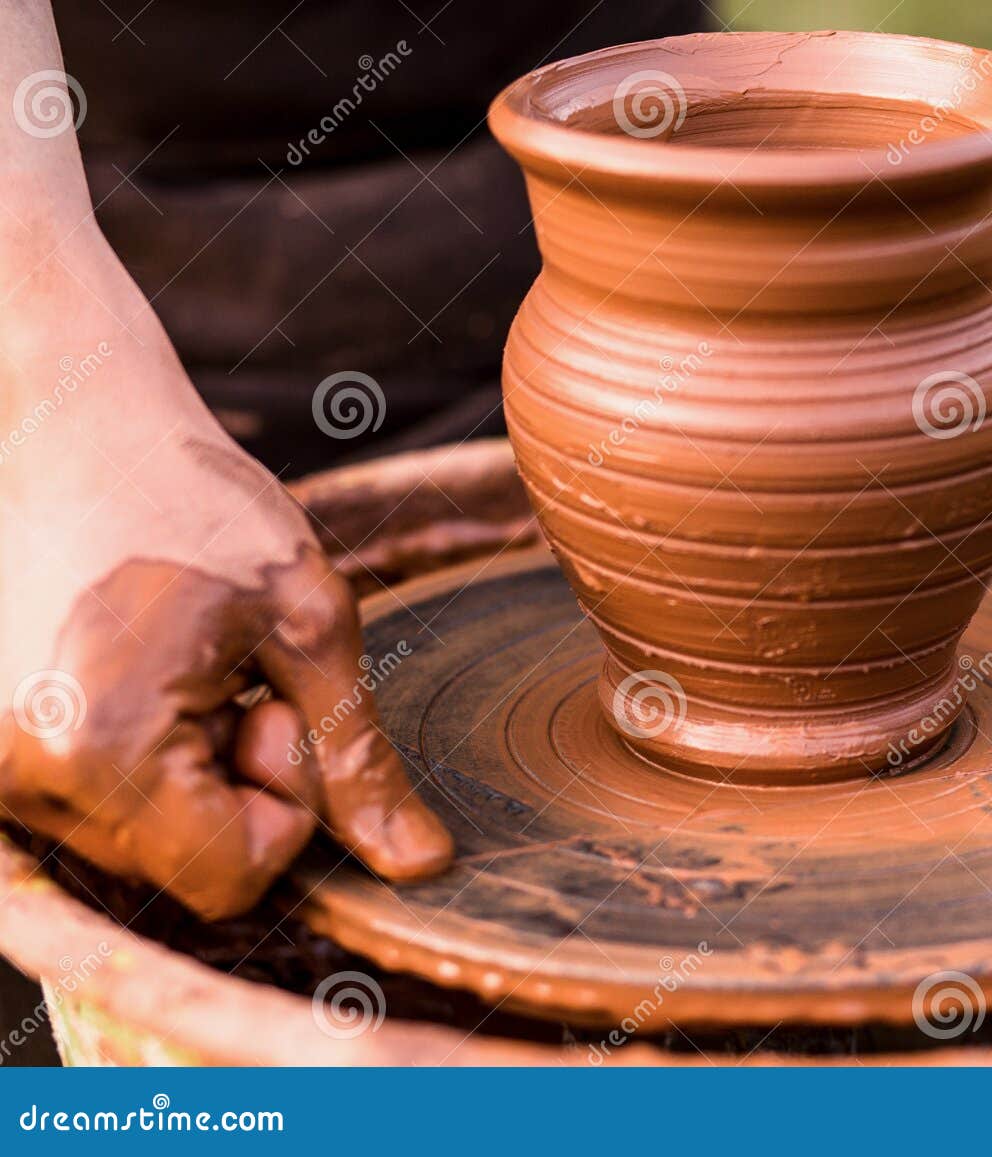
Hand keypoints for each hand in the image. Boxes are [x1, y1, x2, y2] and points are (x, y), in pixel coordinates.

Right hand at [0, 248, 451, 917]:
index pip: (233, 879)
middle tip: (236, 678)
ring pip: (139, 842)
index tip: (276, 706)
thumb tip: (420, 864)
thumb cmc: (195, 500)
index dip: (287, 804)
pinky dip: (136, 762)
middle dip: (238, 790)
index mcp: (102, 748)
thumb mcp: (308, 623)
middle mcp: (18, 775)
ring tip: (185, 666)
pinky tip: (144, 676)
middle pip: (183, 869)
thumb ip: (357, 755)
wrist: (70, 417)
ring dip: (188, 775)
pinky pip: (88, 805)